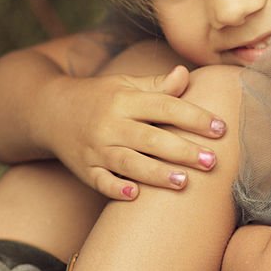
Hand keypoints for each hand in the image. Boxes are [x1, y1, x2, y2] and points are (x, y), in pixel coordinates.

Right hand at [32, 66, 226, 198]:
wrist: (49, 111)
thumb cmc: (99, 98)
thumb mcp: (125, 85)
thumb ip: (156, 86)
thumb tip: (185, 75)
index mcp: (125, 100)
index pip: (164, 107)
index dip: (194, 117)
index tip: (221, 128)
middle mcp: (111, 123)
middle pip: (150, 138)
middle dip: (182, 150)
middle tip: (212, 161)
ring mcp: (96, 148)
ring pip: (129, 162)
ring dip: (156, 173)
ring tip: (183, 182)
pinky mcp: (85, 169)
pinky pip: (101, 181)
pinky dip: (116, 188)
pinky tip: (135, 196)